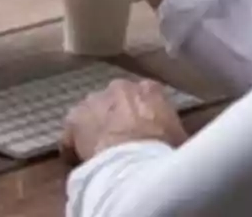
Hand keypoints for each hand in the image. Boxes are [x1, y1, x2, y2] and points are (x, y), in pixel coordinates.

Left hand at [61, 79, 187, 163]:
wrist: (136, 165)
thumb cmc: (165, 153)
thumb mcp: (180, 139)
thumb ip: (172, 129)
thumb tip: (172, 138)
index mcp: (149, 90)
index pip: (146, 96)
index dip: (144, 115)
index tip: (146, 130)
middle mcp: (120, 87)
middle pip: (116, 100)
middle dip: (117, 117)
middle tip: (122, 141)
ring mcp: (93, 101)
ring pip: (92, 113)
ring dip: (95, 128)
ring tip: (100, 152)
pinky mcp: (74, 119)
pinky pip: (71, 133)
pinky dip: (73, 145)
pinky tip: (78, 160)